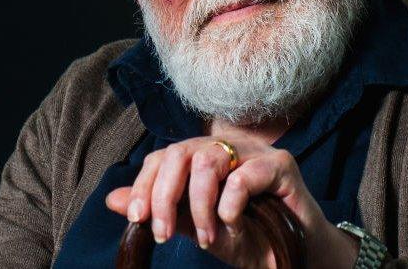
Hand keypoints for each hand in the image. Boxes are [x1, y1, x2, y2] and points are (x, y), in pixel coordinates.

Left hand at [105, 134, 360, 267]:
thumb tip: (112, 199)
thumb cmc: (249, 240)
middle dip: (164, 195)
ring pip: (207, 160)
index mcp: (201, 160)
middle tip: (163, 234)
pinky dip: (230, 202)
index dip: (145, 184)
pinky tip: (231, 222)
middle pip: (179, 153)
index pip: (163, 158)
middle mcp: (225, 149)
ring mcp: (253, 153)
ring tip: (206, 237)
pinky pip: (244, 174)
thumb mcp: (197, 229)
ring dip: (199, 205)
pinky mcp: (280, 164)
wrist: (294, 257)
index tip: (138, 218)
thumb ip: (162, 211)